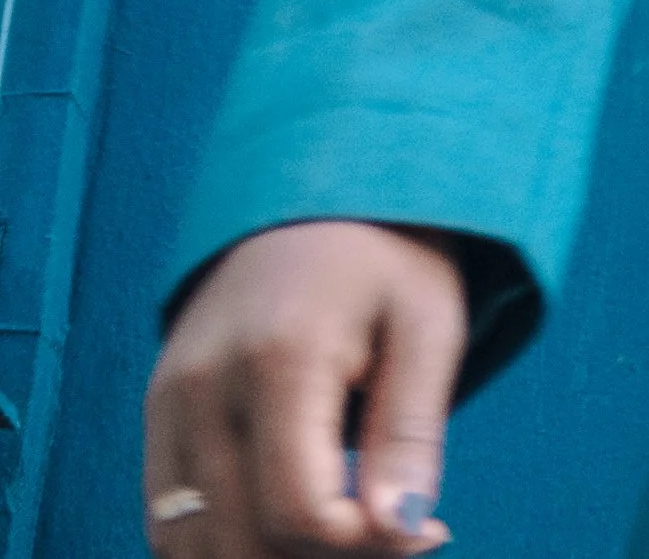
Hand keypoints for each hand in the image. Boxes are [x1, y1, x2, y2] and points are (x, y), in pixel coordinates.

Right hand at [143, 222, 464, 554]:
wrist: (313, 187)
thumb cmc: (385, 255)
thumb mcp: (428, 324)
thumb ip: (410, 434)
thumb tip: (401, 532)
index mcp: (278, 356)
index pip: (300, 513)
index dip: (365, 546)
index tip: (427, 529)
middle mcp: (203, 385)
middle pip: (244, 543)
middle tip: (393, 533)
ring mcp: (168, 401)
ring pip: (195, 548)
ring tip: (345, 528)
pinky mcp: (157, 412)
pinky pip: (170, 523)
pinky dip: (227, 544)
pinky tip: (291, 521)